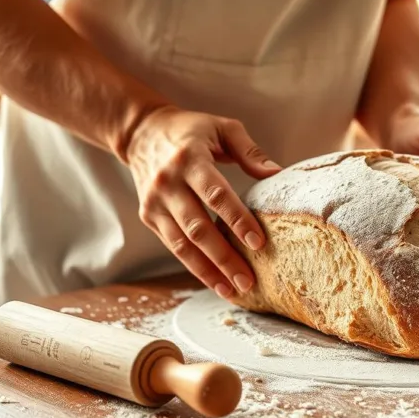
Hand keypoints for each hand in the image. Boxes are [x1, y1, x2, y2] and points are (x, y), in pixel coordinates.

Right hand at [125, 105, 281, 297]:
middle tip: (248, 280)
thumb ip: (250, 151)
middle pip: (198, 227)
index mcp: (189, 159)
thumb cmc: (190, 130)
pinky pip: (173, 247)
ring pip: (182, 245)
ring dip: (208, 271)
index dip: (237, 220)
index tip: (258, 242)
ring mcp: (155, 202)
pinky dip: (194, 267)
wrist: (141, 132)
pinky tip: (214, 281)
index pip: (216, 195)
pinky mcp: (149, 216)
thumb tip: (277, 174)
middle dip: (224, 257)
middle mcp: (168, 183)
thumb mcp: (222, 128)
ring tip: (233, 289)